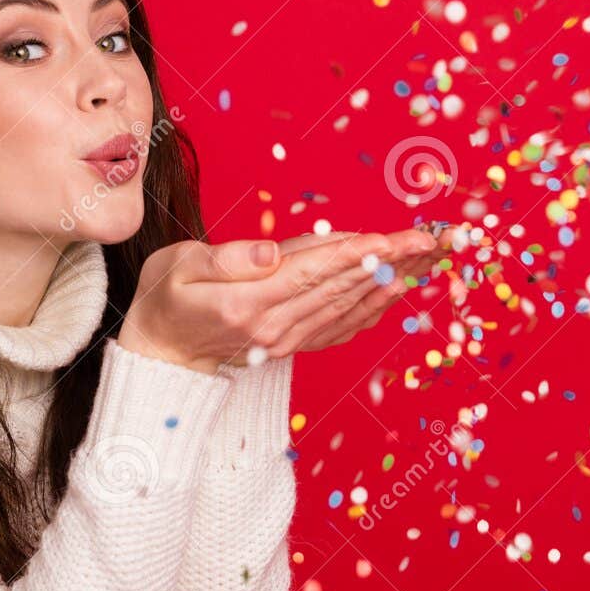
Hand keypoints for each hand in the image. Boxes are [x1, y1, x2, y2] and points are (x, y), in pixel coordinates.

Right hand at [116, 229, 443, 372]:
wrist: (160, 352)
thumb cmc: (165, 299)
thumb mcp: (179, 267)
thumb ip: (227, 260)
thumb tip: (271, 253)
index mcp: (248, 304)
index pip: (313, 273)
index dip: (355, 253)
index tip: (393, 238)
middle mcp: (275, 327)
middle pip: (342, 288)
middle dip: (389, 262)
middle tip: (429, 240)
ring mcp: (287, 339)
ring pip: (349, 305)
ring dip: (391, 281)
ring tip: (426, 258)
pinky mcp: (293, 343)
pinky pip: (342, 324)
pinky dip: (373, 307)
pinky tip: (397, 291)